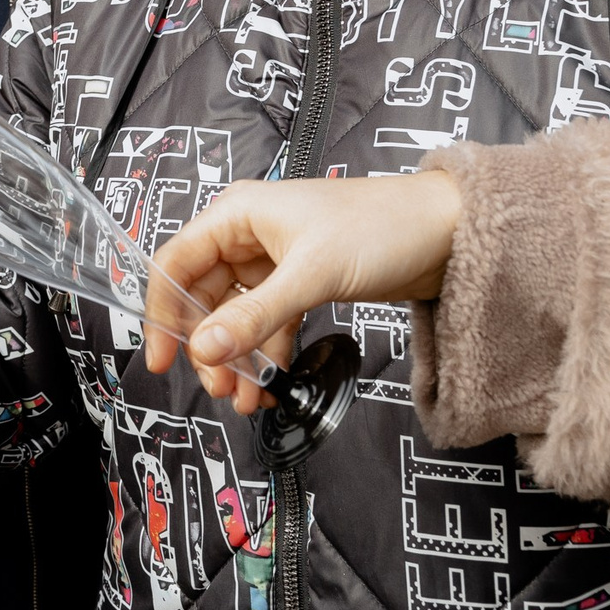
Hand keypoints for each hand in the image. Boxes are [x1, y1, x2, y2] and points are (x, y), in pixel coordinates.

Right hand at [145, 171, 463, 411]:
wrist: (448, 232)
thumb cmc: (381, 226)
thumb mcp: (310, 274)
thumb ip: (255, 316)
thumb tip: (205, 348)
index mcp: (237, 214)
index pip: (177, 262)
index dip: (163, 311)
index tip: (161, 357)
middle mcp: (248, 234)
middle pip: (203, 295)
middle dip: (207, 345)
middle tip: (218, 386)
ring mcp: (274, 259)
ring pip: (234, 314)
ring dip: (237, 356)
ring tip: (246, 395)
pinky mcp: (300, 281)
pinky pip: (267, 322)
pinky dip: (266, 352)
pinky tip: (270, 381)